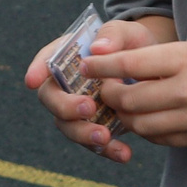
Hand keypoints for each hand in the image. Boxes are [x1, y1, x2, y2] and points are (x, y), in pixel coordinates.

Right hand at [23, 18, 166, 163]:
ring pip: (68, 126)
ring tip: (105, 137)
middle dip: (65, 107)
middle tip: (88, 108)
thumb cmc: (131, 44)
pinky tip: (124, 154)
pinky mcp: (97, 128)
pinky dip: (107, 151)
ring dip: (83, 134)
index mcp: (68, 56)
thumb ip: (112, 35)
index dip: (36, 70)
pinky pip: (95, 144)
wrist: (154, 69)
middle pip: (51, 99)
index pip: (46, 60)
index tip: (32, 81)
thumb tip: (98, 49)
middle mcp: (67, 85)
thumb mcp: (126, 32)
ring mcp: (79, 110)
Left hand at [81, 35, 186, 149]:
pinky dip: (147, 129)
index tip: (85, 62)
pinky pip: (161, 139)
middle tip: (104, 86)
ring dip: (126, 115)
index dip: (102, 64)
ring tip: (124, 103)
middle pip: (129, 98)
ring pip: (141, 123)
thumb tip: (131, 63)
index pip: (131, 63)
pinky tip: (148, 118)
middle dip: (109, 93)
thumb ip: (169, 56)